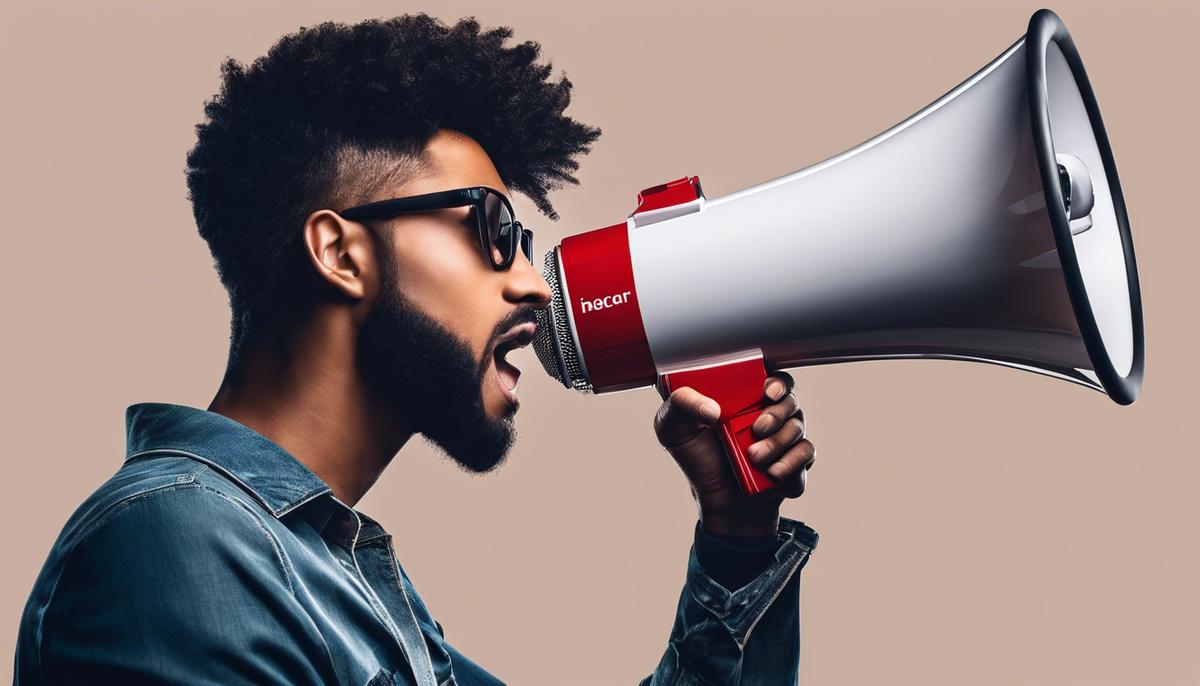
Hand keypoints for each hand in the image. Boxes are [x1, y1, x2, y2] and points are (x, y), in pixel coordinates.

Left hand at [653, 371, 814, 536]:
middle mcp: (770, 414)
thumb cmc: (696, 457)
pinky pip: (807, 455)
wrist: (717, 502)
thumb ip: (680, 403)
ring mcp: (785, 438)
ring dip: (778, 443)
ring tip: (754, 458)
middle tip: (757, 428)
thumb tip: (711, 409)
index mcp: (745, 398)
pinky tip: (772, 473)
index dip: (776, 382)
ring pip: (797, 427)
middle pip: (790, 400)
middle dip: (776, 413)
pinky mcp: (796, 462)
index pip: (771, 378)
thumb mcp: (672, 427)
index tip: (768, 392)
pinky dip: (791, 464)